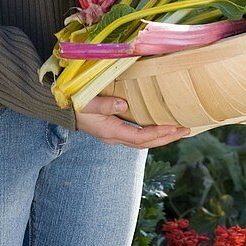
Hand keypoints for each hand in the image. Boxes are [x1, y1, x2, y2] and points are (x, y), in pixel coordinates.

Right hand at [75, 94, 190, 146]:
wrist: (59, 107)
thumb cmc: (72, 103)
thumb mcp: (86, 103)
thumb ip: (104, 104)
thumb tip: (124, 105)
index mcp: (110, 131)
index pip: (140, 137)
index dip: (159, 133)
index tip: (175, 127)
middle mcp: (114, 136)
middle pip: (146, 143)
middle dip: (167, 138)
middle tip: (186, 130)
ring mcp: (114, 134)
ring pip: (143, 140)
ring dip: (161, 136)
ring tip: (178, 129)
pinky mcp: (113, 128)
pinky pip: (137, 134)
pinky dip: (151, 131)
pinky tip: (159, 125)